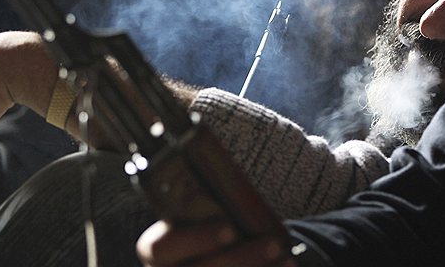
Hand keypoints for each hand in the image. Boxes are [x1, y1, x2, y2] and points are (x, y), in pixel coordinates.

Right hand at [136, 220, 296, 266]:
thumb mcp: (201, 216)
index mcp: (156, 249)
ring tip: (288, 260)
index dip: (196, 239)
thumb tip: (237, 185)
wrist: (217, 258)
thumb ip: (207, 206)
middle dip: (240, 259)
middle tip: (274, 244)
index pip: (160, 248)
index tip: (230, 228)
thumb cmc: (210, 229)